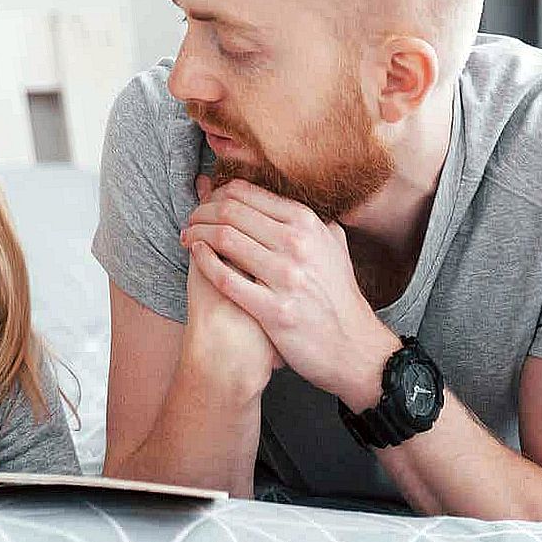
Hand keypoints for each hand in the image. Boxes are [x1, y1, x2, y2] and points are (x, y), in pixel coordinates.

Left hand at [180, 178, 399, 406]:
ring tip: (187, 237)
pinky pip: (225, 278)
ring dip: (196, 233)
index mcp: (308, 223)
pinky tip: (195, 255)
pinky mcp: (273, 309)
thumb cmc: (338, 295)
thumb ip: (309, 219)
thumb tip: (281, 196)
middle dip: (201, 212)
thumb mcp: (332, 246)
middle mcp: (298, 244)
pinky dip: (203, 261)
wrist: (354, 348)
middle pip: (230, 212)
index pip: (247, 193)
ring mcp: (286, 277)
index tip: (206, 202)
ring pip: (224, 239)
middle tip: (190, 220)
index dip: (217, 194)